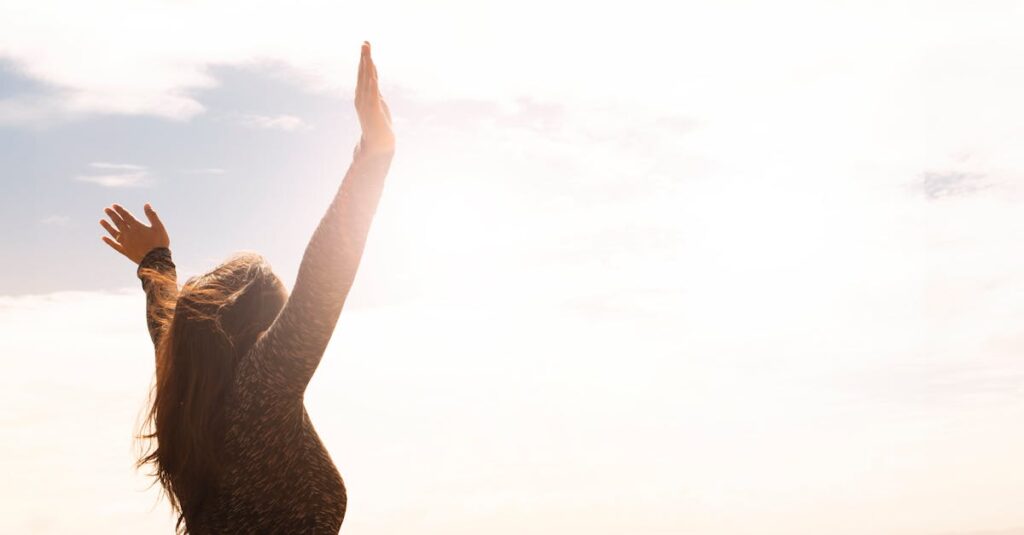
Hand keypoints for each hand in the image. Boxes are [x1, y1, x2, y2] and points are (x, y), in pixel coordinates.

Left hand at [99, 203, 169, 264]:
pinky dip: (109, 242)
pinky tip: (103, 238)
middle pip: (118, 223)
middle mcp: (129, 233)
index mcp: (137, 227)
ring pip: (114, 233)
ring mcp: (126, 243)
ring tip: (101, 221)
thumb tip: (146, 204)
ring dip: (107, 226)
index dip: (120, 210)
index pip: (126, 216)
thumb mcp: (159, 227)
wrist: (156, 260)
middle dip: (112, 215)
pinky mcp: (125, 251)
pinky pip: (115, 245)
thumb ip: (152, 215)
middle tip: (106, 209)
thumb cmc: (159, 243)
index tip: (114, 205)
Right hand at [354, 41, 394, 157]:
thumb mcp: (378, 103)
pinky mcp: (373, 109)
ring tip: (368, 52)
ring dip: (367, 66)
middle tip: (365, 43)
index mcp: (362, 95)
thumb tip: (373, 78)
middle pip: (363, 74)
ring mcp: (366, 103)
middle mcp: (361, 97)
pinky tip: (373, 73)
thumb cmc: (378, 125)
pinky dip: (372, 82)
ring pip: (366, 80)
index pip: (363, 74)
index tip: (366, 46)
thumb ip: (375, 91)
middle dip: (364, 58)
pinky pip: (372, 93)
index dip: (365, 60)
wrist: (377, 143)